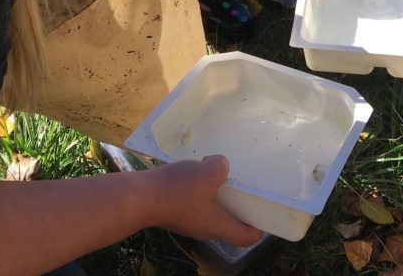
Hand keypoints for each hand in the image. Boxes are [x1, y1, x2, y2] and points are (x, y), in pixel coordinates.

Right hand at [147, 156, 261, 246]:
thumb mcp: (207, 172)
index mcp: (217, 225)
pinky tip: (193, 173)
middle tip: (240, 188)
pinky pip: (191, 204)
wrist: (138, 198)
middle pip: (227, 223)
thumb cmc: (178, 190)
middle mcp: (203, 228)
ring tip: (215, 175)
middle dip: (236, 207)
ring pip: (208, 211)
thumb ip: (220, 167)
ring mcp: (186, 222)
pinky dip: (197, 192)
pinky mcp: (171, 212)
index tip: (263, 216)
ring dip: (215, 196)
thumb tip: (220, 166)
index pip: (245, 237)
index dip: (257, 229)